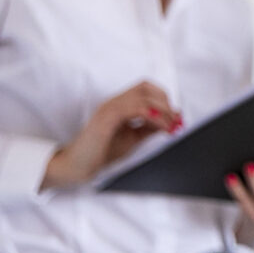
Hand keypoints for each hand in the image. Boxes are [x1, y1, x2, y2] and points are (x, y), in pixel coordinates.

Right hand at [42, 81, 181, 190]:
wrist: (79, 165)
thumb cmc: (103, 152)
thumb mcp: (134, 138)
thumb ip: (150, 127)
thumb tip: (171, 119)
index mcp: (119, 104)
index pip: (145, 88)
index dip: (163, 98)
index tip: (174, 116)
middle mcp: (113, 102)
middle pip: (145, 87)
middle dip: (165, 102)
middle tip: (174, 120)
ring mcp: (108, 108)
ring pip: (142, 96)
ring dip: (163, 110)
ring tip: (170, 126)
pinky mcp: (106, 119)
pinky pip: (134, 109)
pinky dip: (153, 116)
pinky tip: (160, 127)